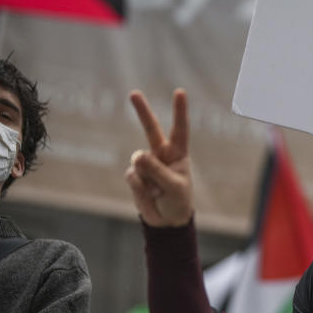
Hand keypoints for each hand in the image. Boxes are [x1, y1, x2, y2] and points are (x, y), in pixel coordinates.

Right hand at [124, 89, 192, 226]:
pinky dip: (139, 188)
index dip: (179, 111)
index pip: (180, 129)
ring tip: (158, 191)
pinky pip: (132, 176)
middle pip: (151, 129)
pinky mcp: (135, 175)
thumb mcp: (174, 188)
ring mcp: (146, 164)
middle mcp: (161, 154)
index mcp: (178, 153)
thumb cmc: (178, 202)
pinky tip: (148, 195)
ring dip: (147, 178)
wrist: (166, 221)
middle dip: (142, 111)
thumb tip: (137, 155)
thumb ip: (157, 171)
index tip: (180, 92)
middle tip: (134, 93)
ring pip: (138, 161)